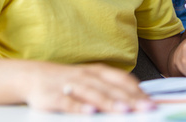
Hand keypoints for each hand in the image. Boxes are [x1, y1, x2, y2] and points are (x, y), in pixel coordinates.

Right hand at [25, 62, 154, 113]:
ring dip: (110, 103)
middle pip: (112, 89)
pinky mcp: (54, 97)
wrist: (33, 76)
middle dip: (131, 99)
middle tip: (148, 107)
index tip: (152, 101)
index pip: (122, 80)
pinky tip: (91, 112)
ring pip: (94, 94)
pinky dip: (80, 107)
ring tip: (125, 110)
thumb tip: (136, 99)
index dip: (138, 90)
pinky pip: (69, 103)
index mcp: (98, 72)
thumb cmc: (69, 81)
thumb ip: (111, 88)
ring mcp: (71, 86)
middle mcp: (87, 77)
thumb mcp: (91, 80)